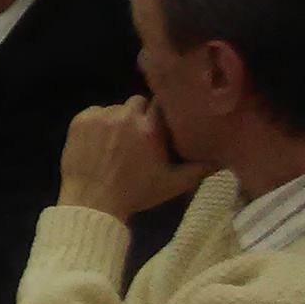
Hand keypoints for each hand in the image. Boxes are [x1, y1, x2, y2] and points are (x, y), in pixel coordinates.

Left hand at [59, 97, 209, 221]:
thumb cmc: (135, 193)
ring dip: (119, 119)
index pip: (160, 103)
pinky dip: (98, 122)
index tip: (161, 119)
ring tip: (117, 141)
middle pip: (138, 103)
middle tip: (139, 134)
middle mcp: (126, 116)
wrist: (92, 200)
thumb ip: (199, 170)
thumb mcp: (172, 184)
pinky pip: (94, 112)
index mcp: (150, 129)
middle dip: (140, 115)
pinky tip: (99, 141)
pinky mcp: (80, 119)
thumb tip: (224, 162)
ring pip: (116, 108)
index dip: (161, 111)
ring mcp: (101, 116)